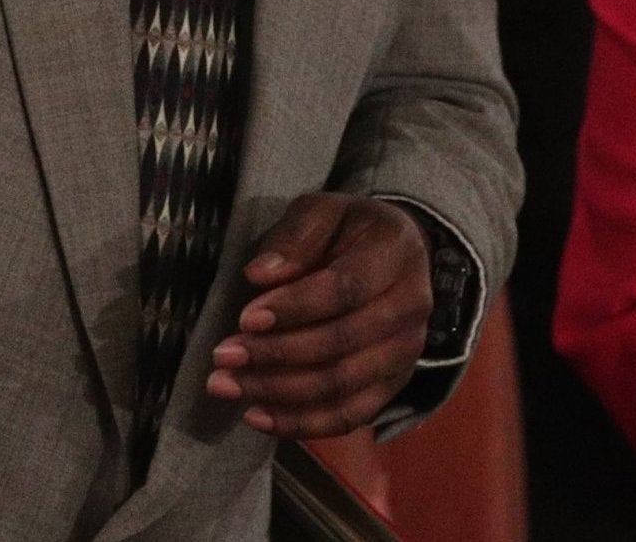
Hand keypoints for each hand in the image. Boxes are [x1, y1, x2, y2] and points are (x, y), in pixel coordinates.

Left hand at [206, 193, 432, 437]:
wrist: (393, 257)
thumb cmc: (347, 232)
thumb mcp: (322, 212)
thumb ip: (294, 238)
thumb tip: (259, 275)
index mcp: (395, 252)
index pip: (345, 288)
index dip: (295, 307)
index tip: (245, 318)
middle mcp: (412, 305)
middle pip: (342, 344)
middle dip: (276, 355)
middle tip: (223, 355)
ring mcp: (406, 351)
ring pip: (342, 386)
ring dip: (279, 392)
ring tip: (227, 385)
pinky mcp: (393, 385)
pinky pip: (348, 417)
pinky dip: (301, 423)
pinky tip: (257, 417)